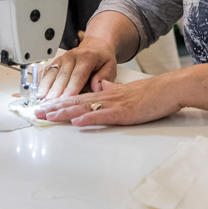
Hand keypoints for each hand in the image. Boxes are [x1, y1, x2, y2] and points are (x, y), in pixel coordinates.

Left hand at [34, 77, 181, 126]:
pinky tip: (78, 122)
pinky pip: (104, 116)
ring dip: (66, 112)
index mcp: (107, 93)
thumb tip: (101, 86)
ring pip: (86, 108)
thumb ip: (113, 89)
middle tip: (37, 112)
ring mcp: (115, 104)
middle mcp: (107, 97)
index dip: (60, 102)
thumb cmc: (152, 92)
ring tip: (50, 116)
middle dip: (55, 107)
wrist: (170, 88)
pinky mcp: (125, 113)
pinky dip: (90, 118)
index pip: (78, 97)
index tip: (46, 106)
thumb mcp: (127, 90)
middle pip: (76, 102)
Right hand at [38, 37, 116, 98]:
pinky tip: (37, 92)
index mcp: (87, 57)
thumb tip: (97, 87)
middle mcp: (72, 57)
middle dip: (56, 90)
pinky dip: (41, 83)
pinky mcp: (55, 63)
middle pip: (62, 75)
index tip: (67, 97)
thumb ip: (104, 77)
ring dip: (46, 87)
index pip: (79, 74)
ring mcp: (61, 59)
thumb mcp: (110, 66)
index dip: (72, 87)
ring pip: (52, 74)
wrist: (95, 46)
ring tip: (41, 100)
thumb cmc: (102, 58)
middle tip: (51, 103)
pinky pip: (46, 73)